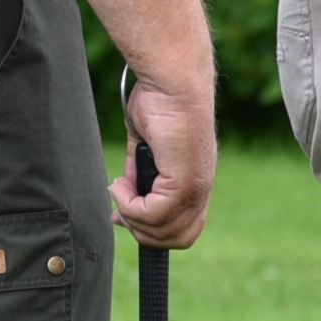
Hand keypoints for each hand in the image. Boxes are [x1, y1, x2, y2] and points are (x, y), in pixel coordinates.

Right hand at [116, 73, 217, 247]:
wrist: (171, 82)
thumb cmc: (159, 103)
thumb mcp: (145, 146)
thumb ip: (140, 173)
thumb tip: (124, 194)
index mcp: (194, 181)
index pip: (185, 228)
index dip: (154, 230)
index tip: (125, 215)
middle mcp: (200, 188)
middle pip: (178, 239)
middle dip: (143, 232)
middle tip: (120, 210)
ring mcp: (195, 187)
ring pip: (164, 231)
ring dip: (132, 217)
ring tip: (119, 190)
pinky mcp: (185, 182)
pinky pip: (153, 214)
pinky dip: (129, 206)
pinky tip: (120, 184)